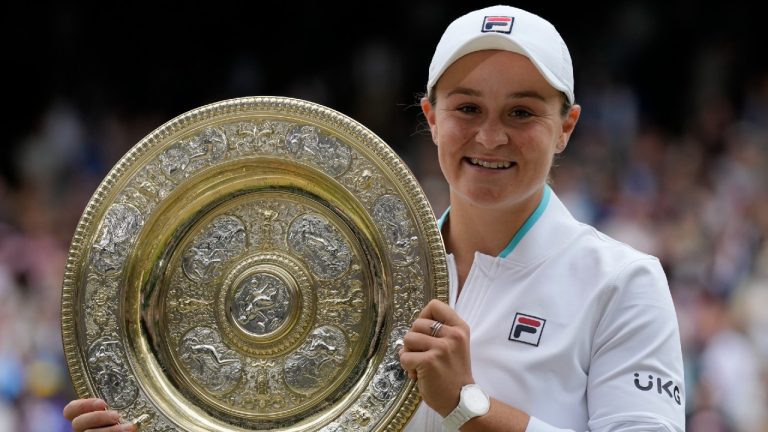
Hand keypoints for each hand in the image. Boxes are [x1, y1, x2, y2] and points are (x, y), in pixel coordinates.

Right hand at [63, 398, 135, 431]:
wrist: (136, 425)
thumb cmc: (128, 415)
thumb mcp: (119, 404)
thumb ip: (113, 398)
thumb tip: (127, 378)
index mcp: (84, 415)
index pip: (70, 410)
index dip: (82, 405)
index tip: (102, 403)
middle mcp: (82, 428)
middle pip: (77, 423)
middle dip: (97, 418)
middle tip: (117, 415)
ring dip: (111, 430)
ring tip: (129, 427)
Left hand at [399, 299, 473, 416]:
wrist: (460, 400)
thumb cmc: (452, 372)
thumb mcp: (455, 344)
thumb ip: (440, 330)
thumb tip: (415, 323)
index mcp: (460, 328)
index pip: (434, 305)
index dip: (423, 317)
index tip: (425, 332)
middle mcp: (453, 335)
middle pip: (417, 323)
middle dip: (414, 340)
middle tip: (423, 354)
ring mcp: (442, 348)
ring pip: (408, 338)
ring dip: (409, 354)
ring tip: (420, 365)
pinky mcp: (429, 361)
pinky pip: (404, 356)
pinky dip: (407, 367)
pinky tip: (419, 375)